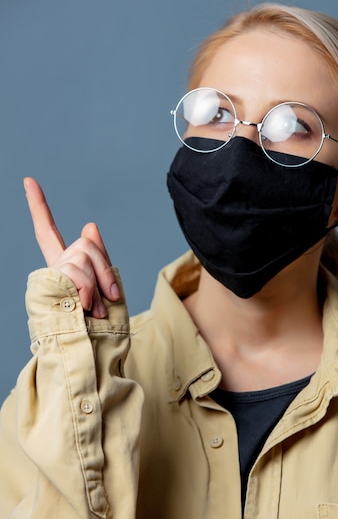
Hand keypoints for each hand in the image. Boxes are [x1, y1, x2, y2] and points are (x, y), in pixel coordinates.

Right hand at [24, 177, 119, 317]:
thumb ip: (98, 257)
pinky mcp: (46, 288)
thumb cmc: (101, 329)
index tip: (28, 181)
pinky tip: (83, 309)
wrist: (91, 357)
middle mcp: (52, 271)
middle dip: (104, 268)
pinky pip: (75, 272)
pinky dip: (87, 290)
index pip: (48, 231)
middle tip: (108, 297)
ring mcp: (47, 279)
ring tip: (94, 309)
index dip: (38, 206)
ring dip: (97, 283)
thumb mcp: (107, 288)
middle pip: (85, 245)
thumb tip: (89, 224)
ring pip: (83, 256)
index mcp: (65, 269)